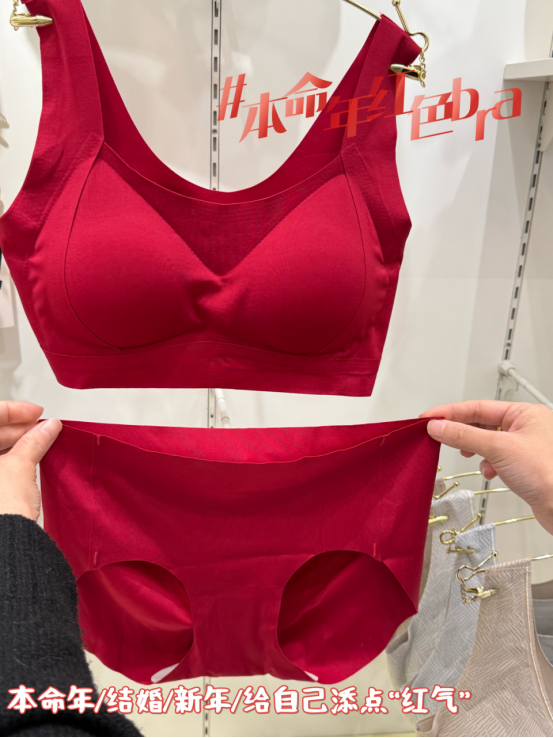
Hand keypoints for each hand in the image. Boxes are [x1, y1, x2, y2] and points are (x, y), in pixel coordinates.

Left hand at [0, 401, 61, 520]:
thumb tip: (47, 428)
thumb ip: (34, 442)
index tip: (36, 413)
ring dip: (14, 445)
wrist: (2, 549)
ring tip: (39, 445)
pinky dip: (8, 463)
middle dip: (16, 430)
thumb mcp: (19, 467)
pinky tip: (27, 462)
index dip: (14, 411)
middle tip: (41, 429)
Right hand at [420, 401, 552, 534]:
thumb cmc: (548, 473)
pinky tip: (490, 472)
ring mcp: (525, 447)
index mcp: (524, 413)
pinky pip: (496, 458)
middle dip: (462, 432)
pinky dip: (488, 465)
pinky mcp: (523, 466)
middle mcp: (526, 427)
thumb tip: (439, 426)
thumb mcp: (499, 448)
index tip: (429, 418)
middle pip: (482, 423)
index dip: (450, 412)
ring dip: (476, 450)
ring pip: (487, 442)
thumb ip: (465, 435)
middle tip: (438, 436)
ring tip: (469, 455)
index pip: (478, 406)